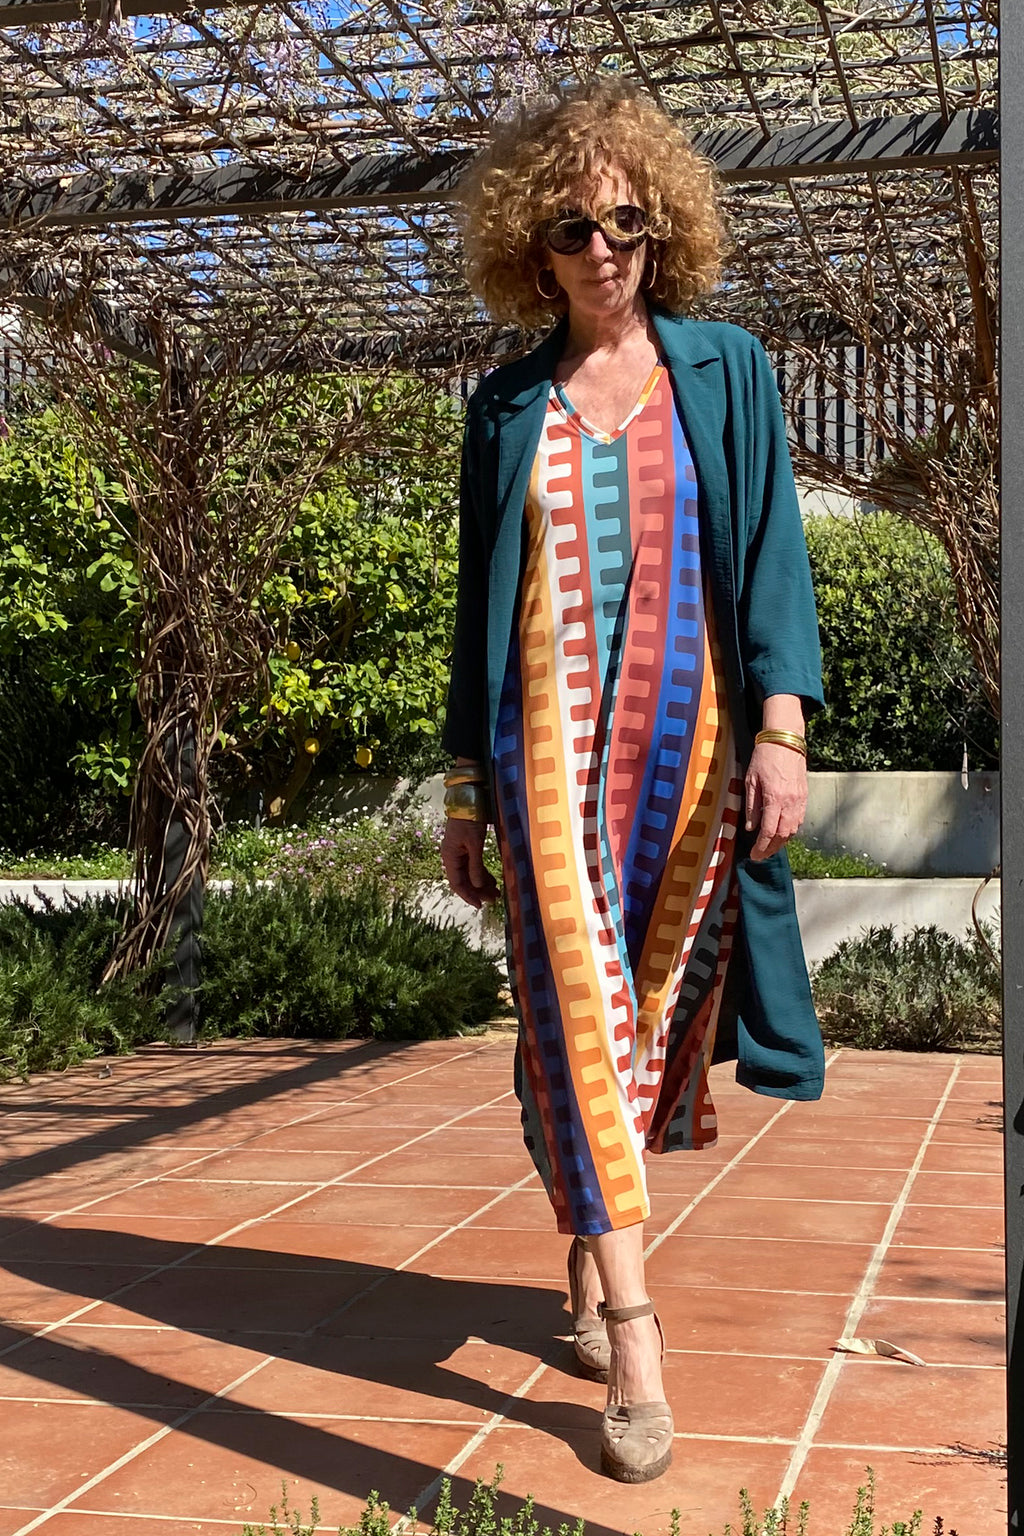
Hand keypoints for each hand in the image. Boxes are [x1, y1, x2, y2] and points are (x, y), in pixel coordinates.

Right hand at [440, 818, 499, 908]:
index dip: (468, 895)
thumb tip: (478, 886)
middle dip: (478, 891)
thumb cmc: (470, 820)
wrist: (470, 800)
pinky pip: (475, 865)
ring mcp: (461, 852)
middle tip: (494, 900)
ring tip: (497, 892)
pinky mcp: (469, 847)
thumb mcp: (474, 844)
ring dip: (482, 884)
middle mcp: (453, 856)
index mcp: (450, 857)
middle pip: (465, 880)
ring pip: (471, 874)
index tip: (480, 905)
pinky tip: (493, 880)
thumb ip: (476, 865)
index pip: (457, 883)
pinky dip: (483, 874)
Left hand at [744, 743, 806, 862]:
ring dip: (782, 842)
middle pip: (783, 836)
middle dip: (771, 849)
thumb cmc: (764, 757)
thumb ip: (751, 806)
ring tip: (770, 846)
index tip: (754, 855)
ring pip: (793, 830)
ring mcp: (800, 799)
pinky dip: (791, 830)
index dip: (761, 847)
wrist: (785, 740)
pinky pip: (800, 820)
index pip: (769, 832)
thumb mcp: (750, 781)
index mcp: (774, 799)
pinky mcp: (804, 796)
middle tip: (760, 855)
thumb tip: (750, 828)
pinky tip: (782, 832)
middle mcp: (790, 802)